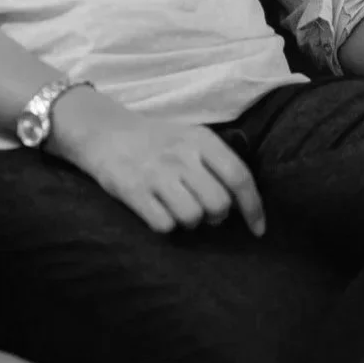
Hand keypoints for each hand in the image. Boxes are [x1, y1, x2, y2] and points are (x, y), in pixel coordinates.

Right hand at [51, 89, 266, 235]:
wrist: (105, 132)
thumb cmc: (158, 141)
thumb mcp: (192, 138)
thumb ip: (219, 163)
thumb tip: (244, 202)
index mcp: (202, 140)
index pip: (239, 177)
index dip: (253, 207)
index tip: (258, 230)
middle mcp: (181, 155)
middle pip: (219, 204)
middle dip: (216, 217)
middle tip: (204, 210)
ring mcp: (156, 173)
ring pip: (192, 218)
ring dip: (190, 222)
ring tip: (179, 209)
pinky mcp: (132, 191)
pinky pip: (164, 225)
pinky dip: (165, 226)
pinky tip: (158, 211)